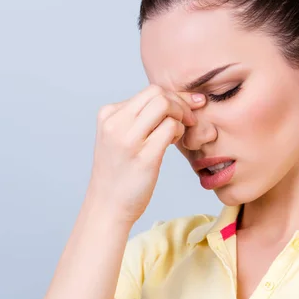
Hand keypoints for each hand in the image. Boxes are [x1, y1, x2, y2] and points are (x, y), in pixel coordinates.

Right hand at [87, 85, 205, 224]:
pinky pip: (170, 128)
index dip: (174, 96)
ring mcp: (128, 140)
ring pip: (164, 105)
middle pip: (157, 93)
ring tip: (180, 132)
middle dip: (181, 102)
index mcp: (109, 114)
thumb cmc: (119, 173)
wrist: (107, 207)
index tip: (189, 105)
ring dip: (181, 115)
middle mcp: (115, 123)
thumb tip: (173, 99)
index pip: (148, 91)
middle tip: (190, 118)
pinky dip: (179, 131)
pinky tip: (176, 142)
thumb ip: (138, 118)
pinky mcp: (144, 157)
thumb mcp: (119, 137)